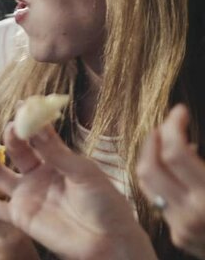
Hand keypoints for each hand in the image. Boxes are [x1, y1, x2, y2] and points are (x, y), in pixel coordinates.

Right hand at [0, 125, 156, 259]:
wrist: (110, 242)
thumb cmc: (105, 205)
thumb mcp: (83, 173)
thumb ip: (56, 151)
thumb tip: (35, 123)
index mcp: (56, 160)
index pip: (36, 136)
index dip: (29, 122)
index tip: (23, 107)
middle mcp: (37, 175)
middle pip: (15, 150)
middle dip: (8, 135)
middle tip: (3, 124)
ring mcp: (25, 195)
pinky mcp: (18, 216)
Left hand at [137, 104, 204, 258]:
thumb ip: (203, 160)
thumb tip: (184, 119)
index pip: (175, 154)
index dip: (174, 126)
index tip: (180, 111)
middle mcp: (192, 215)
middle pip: (149, 168)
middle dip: (154, 139)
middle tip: (167, 124)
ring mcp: (182, 228)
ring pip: (147, 185)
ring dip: (152, 157)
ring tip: (168, 141)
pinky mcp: (179, 236)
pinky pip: (159, 201)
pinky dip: (163, 179)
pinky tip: (179, 169)